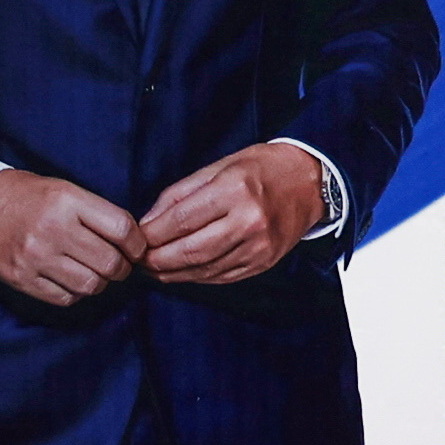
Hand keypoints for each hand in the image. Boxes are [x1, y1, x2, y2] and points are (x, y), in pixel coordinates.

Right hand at [0, 169, 141, 305]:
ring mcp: (35, 257)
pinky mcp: (22, 278)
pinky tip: (71, 280)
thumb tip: (131, 243)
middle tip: (118, 265)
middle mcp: (52, 229)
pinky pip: (65, 298)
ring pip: (91, 285)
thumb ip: (96, 213)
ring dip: (100, 283)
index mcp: (66, 201)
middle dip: (122, 268)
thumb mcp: (63, 190)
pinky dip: (76, 293)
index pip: (122, 229)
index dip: (137, 244)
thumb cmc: (25, 197)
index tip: (136, 248)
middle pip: (110, 262)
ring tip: (94, 273)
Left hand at [133, 142, 332, 286]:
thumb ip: (178, 195)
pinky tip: (180, 273)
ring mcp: (259, 245)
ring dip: (172, 273)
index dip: (152, 235)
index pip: (181, 221)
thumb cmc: (260, 170)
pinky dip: (196, 277)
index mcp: (234, 190)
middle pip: (190, 250)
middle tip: (138, 260)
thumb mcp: (217, 168)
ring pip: (204, 268)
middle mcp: (249, 221)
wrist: (309, 183)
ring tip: (153, 269)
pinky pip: (222, 276)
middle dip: (157, 259)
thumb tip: (146, 223)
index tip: (134, 240)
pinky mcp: (264, 262)